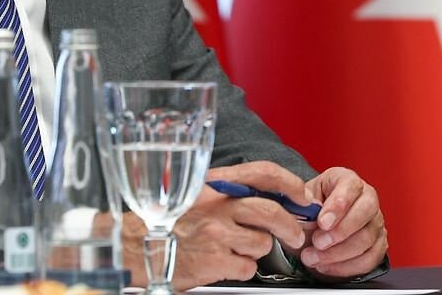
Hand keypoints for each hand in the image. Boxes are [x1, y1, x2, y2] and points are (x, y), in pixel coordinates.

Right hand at [121, 161, 308, 289]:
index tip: (302, 196)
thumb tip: (271, 196)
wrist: (139, 246)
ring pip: (262, 243)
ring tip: (237, 248)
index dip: (289, 184)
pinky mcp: (215, 260)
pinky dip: (242, 267)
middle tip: (295, 236)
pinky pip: (248, 267)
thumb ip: (229, 190)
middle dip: (291, 227)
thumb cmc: (169, 219)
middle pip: (271, 212)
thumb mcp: (197, 192)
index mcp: (214, 182)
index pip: (263, 173)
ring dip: (257, 250)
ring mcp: (216, 233)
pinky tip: (226, 262)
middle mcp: (217, 204)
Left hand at [295, 167, 386, 278]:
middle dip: (340, 231)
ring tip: (313, 257)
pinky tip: (326, 266)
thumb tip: (308, 215)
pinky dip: (346, 267)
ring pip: (367, 239)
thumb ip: (304, 207)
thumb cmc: (311, 209)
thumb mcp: (302, 202)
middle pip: (365, 211)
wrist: (315, 226)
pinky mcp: (379, 244)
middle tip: (318, 242)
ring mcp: (376, 221)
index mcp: (346, 179)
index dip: (337, 206)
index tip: (322, 222)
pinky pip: (369, 259)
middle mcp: (367, 197)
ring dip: (338, 253)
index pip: (350, 187)